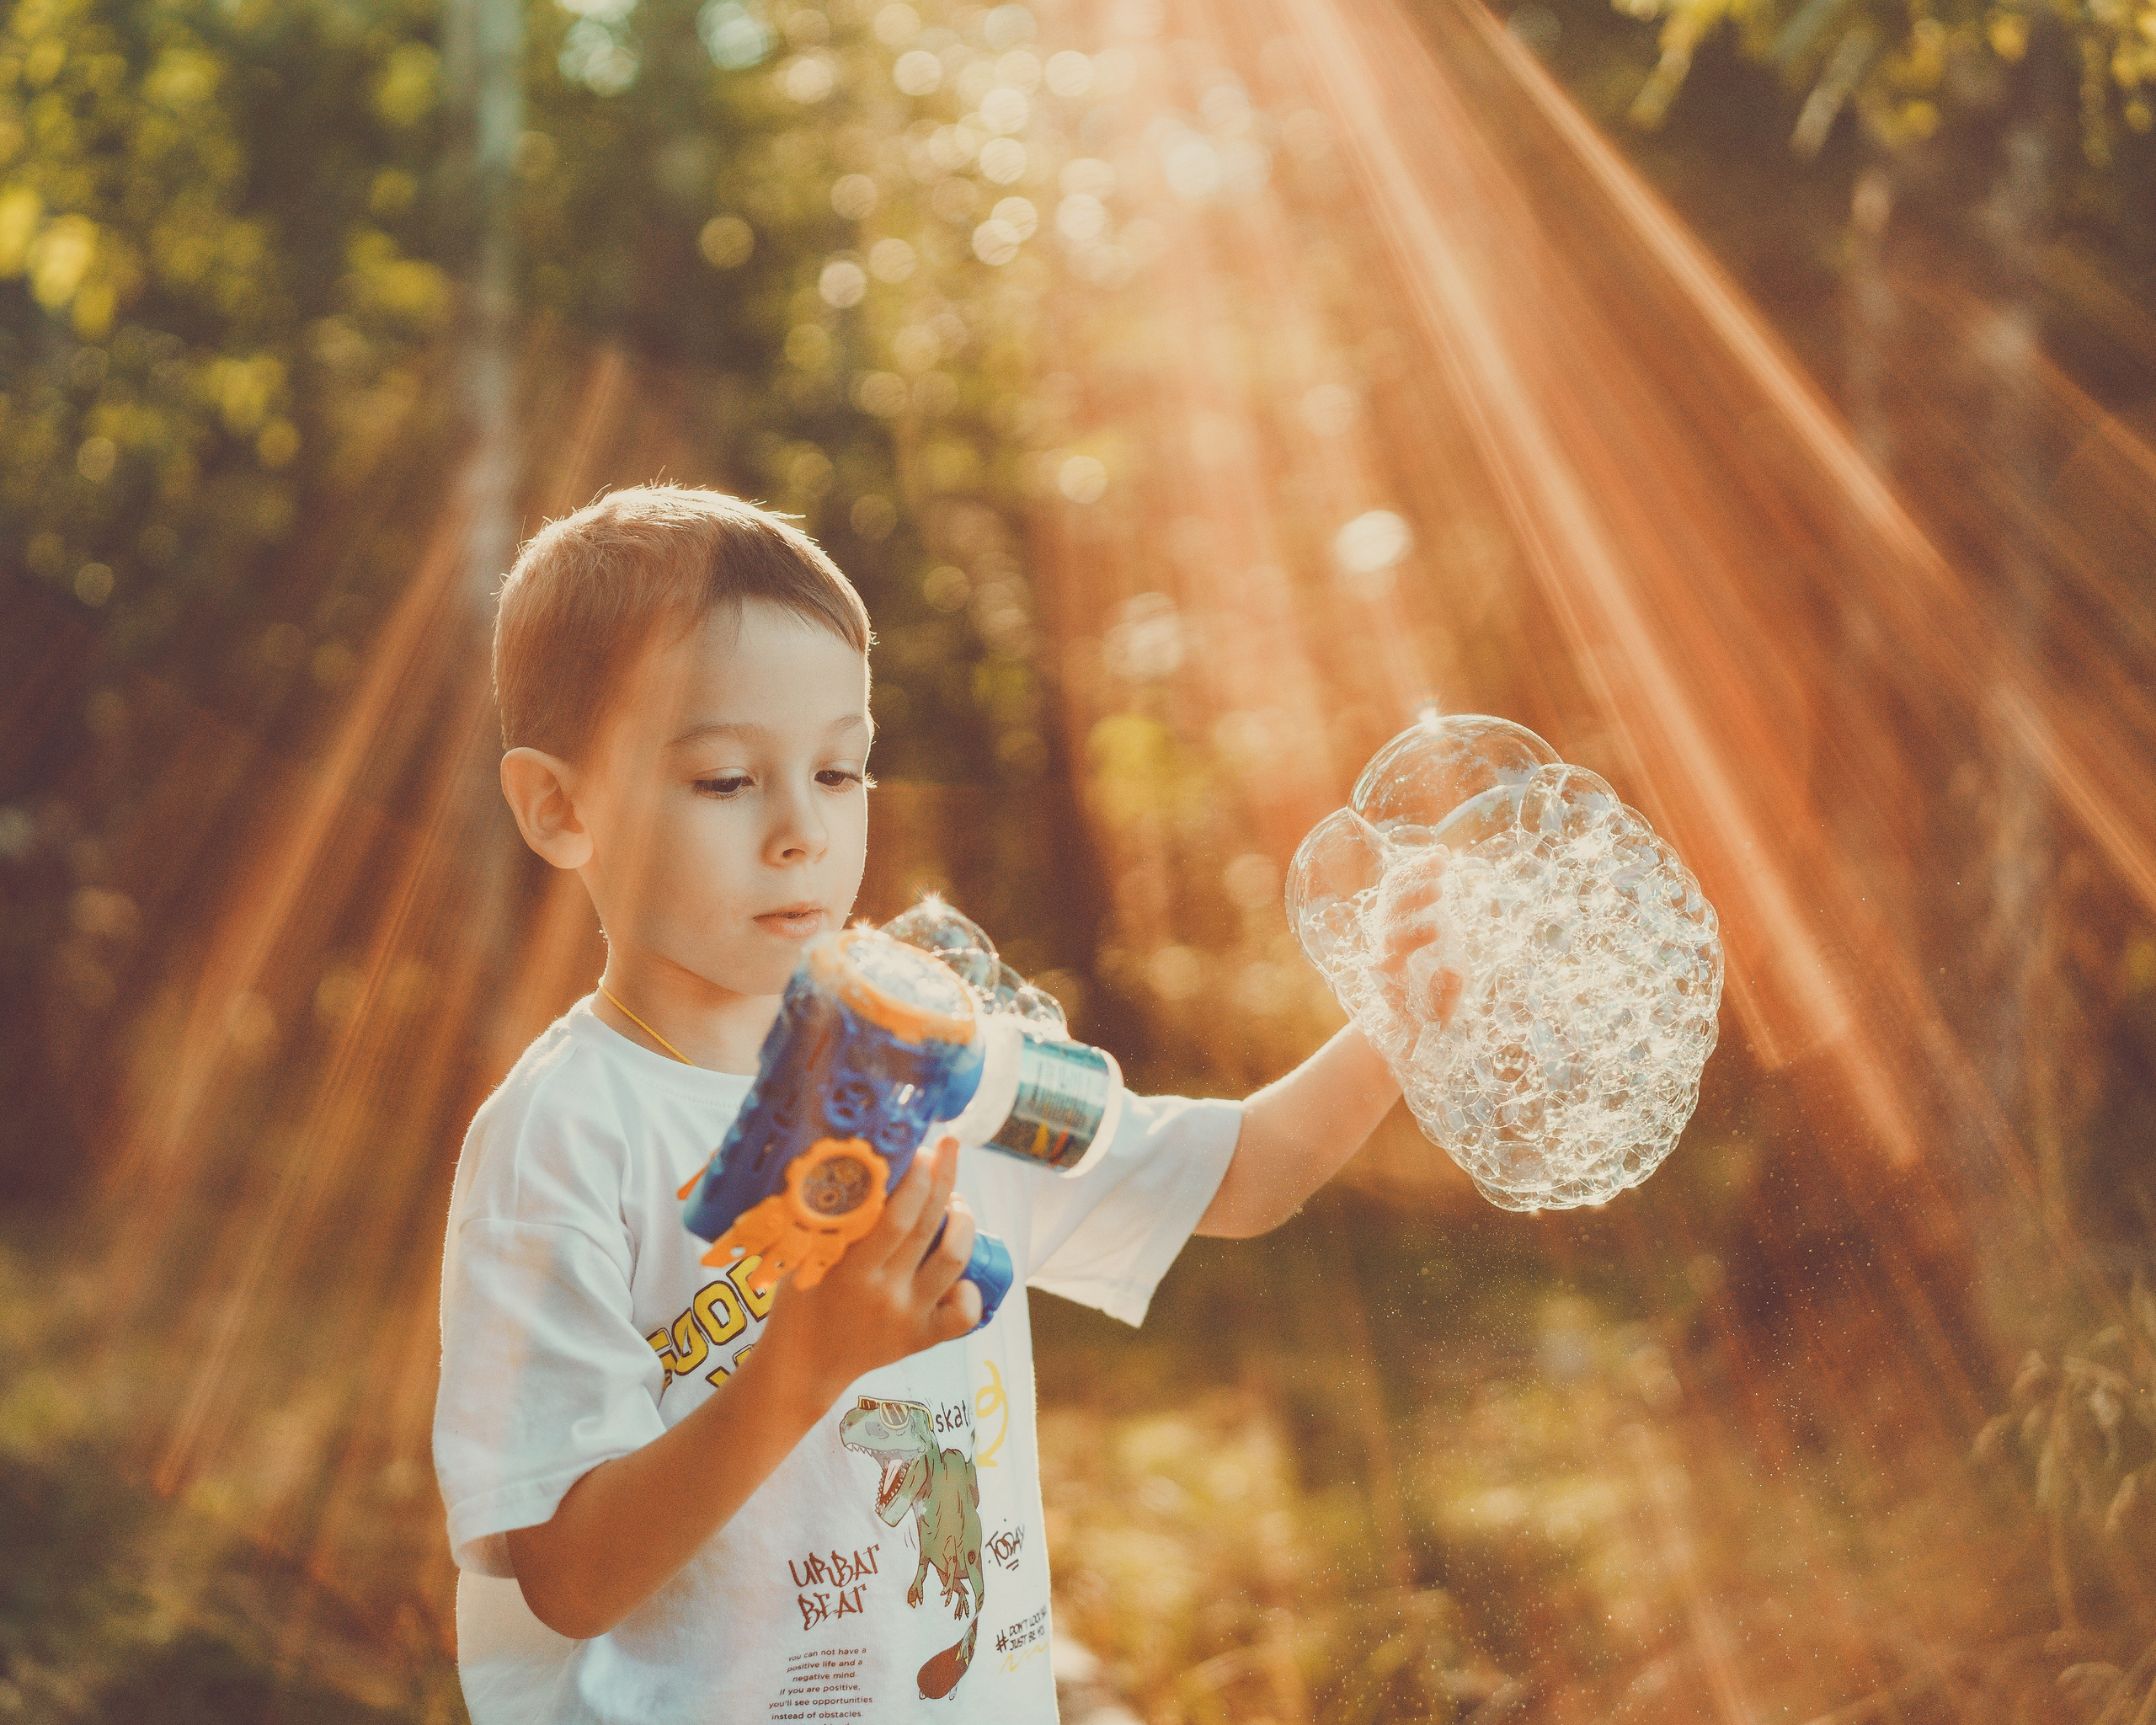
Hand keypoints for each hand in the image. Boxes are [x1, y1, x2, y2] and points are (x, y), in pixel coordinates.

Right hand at [754, 1136, 981, 1415]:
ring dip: (962, 1222)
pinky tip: (961, 1267)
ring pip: (955, 1260)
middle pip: (929, 1228)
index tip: (921, 1149)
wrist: (804, 1366)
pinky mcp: (924, 1338)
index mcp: (853, 1274)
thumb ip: (831, 1222)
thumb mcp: (805, 1259)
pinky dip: (969, 1287)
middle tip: (947, 1151)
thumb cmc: (800, 1302)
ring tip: (956, 1202)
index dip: (917, 1179)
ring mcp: (909, 1317)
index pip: (897, 1218)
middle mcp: (886, 1295)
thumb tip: (862, 1165)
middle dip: (944, 1181)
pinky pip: (964, 1313)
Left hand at [1370, 846, 1462, 1028]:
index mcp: (1390, 970)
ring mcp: (1388, 924)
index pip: (1393, 949)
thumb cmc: (1426, 1014)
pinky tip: (1439, 853)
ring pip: (1392, 893)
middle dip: (1411, 901)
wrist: (1408, 1010)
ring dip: (1414, 875)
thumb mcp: (1439, 1016)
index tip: (1439, 930)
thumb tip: (1451, 971)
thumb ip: (1446, 996)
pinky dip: (1417, 868)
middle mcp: (1383, 943)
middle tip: (1437, 890)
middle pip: (1389, 915)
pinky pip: (1401, 885)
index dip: (1412, 937)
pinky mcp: (1399, 912)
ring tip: (1440, 860)